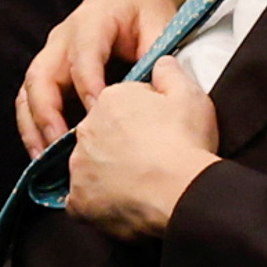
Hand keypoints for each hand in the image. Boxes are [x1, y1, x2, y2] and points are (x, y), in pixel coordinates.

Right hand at [17, 0, 190, 155]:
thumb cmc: (147, 8)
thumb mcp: (161, 24)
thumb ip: (157, 55)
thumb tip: (154, 91)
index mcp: (91, 22)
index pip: (83, 58)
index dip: (88, 88)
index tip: (98, 119)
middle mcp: (62, 38)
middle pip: (41, 77)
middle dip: (47, 113)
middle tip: (61, 145)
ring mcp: (52, 53)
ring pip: (29, 90)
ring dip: (32, 124)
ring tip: (41, 158)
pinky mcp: (50, 68)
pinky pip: (31, 97)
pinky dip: (32, 124)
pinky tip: (42, 152)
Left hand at [65, 59, 222, 240]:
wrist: (181, 191)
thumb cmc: (186, 142)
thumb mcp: (189, 96)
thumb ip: (170, 73)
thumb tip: (161, 61)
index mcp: (108, 100)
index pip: (116, 106)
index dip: (139, 120)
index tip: (157, 133)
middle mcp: (85, 130)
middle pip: (99, 136)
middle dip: (118, 146)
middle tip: (149, 160)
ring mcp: (78, 166)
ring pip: (89, 167)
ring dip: (107, 174)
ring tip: (139, 184)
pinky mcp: (79, 200)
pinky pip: (83, 202)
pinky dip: (99, 204)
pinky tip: (122, 204)